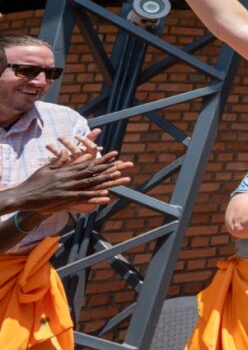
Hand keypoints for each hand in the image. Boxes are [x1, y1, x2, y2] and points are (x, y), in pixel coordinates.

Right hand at [2, 152, 130, 214]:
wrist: (22, 195)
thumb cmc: (33, 183)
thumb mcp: (46, 169)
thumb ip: (58, 161)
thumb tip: (65, 152)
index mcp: (66, 170)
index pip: (88, 163)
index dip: (101, 159)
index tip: (114, 155)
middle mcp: (69, 176)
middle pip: (93, 170)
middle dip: (109, 167)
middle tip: (124, 163)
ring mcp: (67, 186)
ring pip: (90, 182)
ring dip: (105, 179)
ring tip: (119, 176)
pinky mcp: (64, 197)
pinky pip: (82, 196)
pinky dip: (94, 196)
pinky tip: (105, 195)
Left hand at [44, 131, 100, 168]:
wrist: (82, 178)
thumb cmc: (85, 159)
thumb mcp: (88, 149)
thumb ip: (92, 139)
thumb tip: (98, 129)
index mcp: (91, 156)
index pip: (91, 147)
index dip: (84, 141)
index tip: (76, 136)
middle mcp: (84, 161)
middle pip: (77, 152)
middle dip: (68, 144)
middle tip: (59, 138)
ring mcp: (75, 166)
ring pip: (65, 158)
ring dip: (55, 150)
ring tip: (47, 145)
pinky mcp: (67, 170)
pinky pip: (59, 164)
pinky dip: (53, 160)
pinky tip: (48, 157)